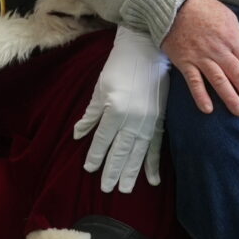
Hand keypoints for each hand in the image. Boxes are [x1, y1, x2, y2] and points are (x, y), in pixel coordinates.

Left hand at [73, 26, 170, 190]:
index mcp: (114, 110)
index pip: (102, 139)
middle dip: (112, 171)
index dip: (95, 155)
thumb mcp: (100, 87)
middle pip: (120, 151)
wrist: (147, 50)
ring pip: (138, 152)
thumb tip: (78, 134)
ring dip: (131, 172)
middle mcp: (132, 119)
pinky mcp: (160, 119)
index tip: (90, 169)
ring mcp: (149, 120)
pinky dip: (153, 163)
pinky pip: (156, 146)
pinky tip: (152, 180)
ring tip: (124, 189)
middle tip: (107, 189)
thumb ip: (91, 114)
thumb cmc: (119, 66)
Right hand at [160, 0, 238, 115]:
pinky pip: (194, 81)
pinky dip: (201, 95)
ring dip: (231, 98)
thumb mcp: (230, 19)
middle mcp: (219, 49)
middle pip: (238, 75)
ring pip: (219, 80)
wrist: (175, 3)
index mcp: (233, 38)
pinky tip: (208, 109)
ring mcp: (201, 56)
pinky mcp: (185, 61)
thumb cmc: (205, 10)